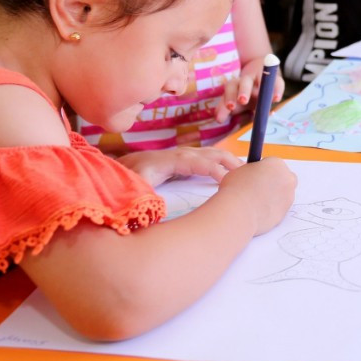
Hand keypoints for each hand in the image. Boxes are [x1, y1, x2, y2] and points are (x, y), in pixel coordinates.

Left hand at [117, 146, 245, 187]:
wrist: (113, 172)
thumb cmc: (124, 182)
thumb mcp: (133, 189)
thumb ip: (146, 196)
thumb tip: (159, 207)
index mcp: (166, 161)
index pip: (196, 162)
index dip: (213, 169)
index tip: (227, 180)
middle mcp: (175, 155)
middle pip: (207, 153)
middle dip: (227, 161)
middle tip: (247, 173)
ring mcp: (177, 157)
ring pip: (207, 154)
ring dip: (226, 161)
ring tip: (243, 172)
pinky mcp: (178, 163)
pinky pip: (202, 160)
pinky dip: (217, 163)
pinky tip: (226, 173)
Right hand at [215, 156, 296, 234]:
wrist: (239, 210)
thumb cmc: (237, 188)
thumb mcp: (240, 170)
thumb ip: (252, 170)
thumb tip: (252, 174)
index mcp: (277, 163)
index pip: (273, 164)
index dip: (263, 170)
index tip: (256, 176)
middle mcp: (287, 178)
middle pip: (283, 178)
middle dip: (274, 182)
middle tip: (259, 188)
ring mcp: (289, 196)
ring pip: (283, 194)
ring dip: (273, 196)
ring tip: (255, 202)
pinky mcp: (286, 212)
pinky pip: (279, 209)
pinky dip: (271, 210)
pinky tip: (258, 211)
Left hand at [220, 56, 284, 122]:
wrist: (262, 72)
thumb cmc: (246, 92)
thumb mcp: (235, 101)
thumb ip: (224, 109)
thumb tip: (218, 119)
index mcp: (236, 85)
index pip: (230, 89)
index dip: (227, 100)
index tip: (225, 112)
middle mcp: (247, 80)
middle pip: (244, 82)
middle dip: (244, 91)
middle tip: (242, 100)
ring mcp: (261, 78)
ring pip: (263, 80)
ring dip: (264, 90)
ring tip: (256, 100)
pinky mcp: (275, 78)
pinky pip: (277, 82)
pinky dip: (277, 90)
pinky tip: (276, 99)